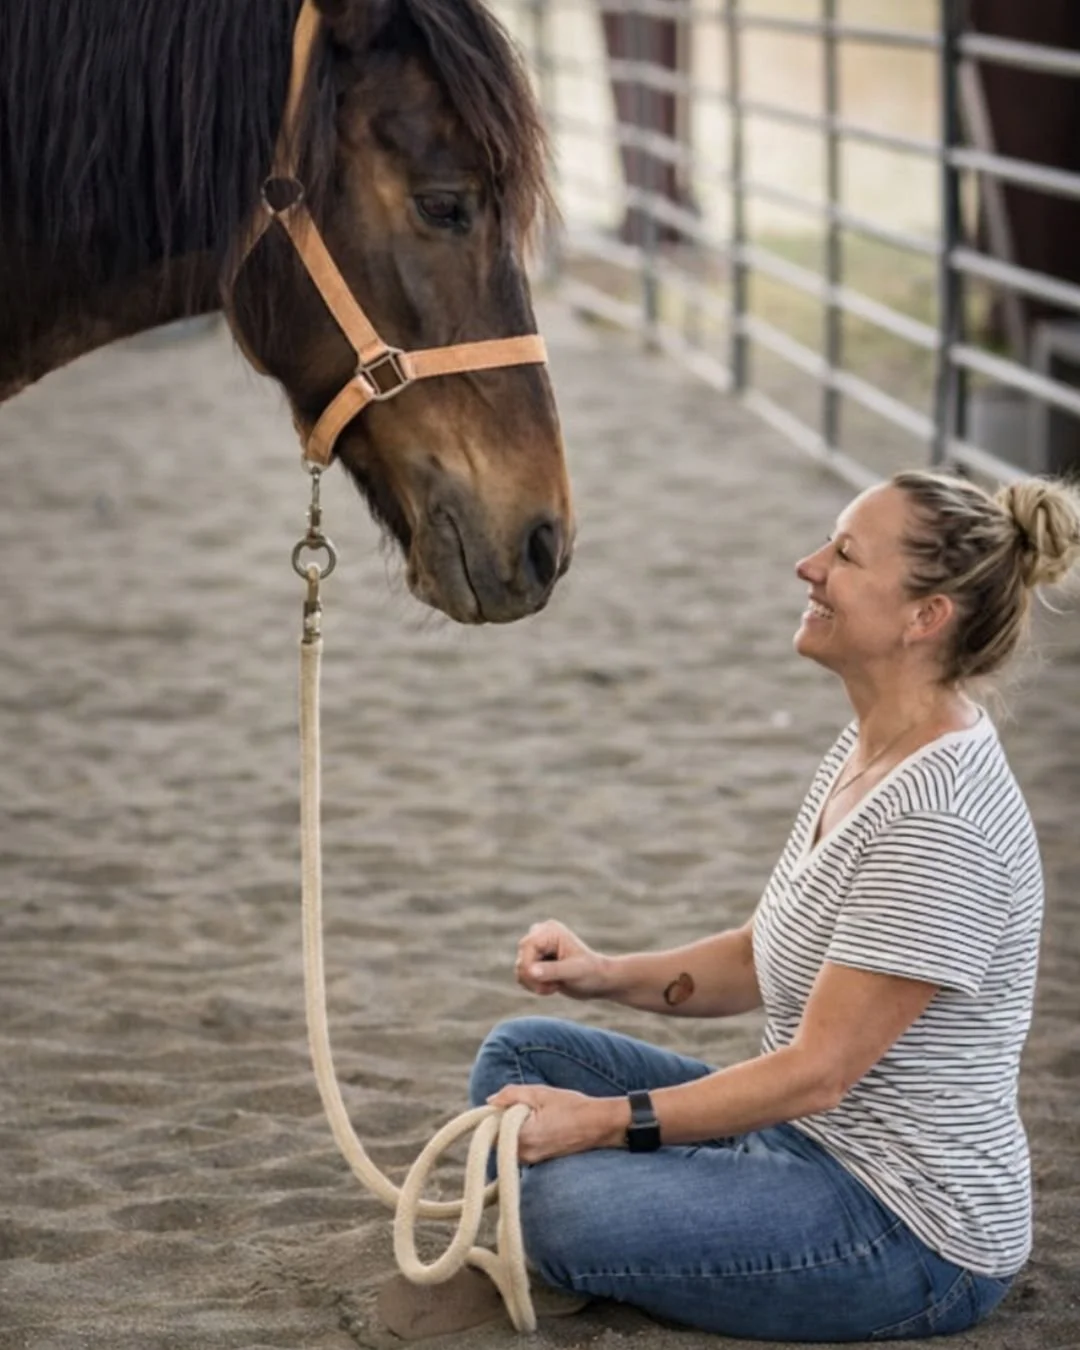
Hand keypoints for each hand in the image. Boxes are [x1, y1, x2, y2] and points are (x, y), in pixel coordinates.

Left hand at [487, 1084, 624, 1162]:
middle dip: (504, 1121)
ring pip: (509, 1142)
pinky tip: (540, 1122)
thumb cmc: (571, 1107)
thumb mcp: (540, 1093)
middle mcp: (524, 1154)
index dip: (494, 1114)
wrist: (599, 1125)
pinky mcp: (539, 1160)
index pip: (492, 1129)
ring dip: (514, 1128)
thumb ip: (511, 1095)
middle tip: (521, 1106)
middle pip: (498, 1138)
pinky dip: (524, 1134)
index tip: (502, 1103)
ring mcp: (532, 1160)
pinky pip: (521, 1147)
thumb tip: (490, 1101)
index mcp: (522, 1137)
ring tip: (534, 1113)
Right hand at [514, 919, 610, 999]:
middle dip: (533, 978)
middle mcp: (540, 935)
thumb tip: (530, 971)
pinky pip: (522, 976)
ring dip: (534, 984)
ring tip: (555, 985)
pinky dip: (534, 985)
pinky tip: (552, 986)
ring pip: (520, 969)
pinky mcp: (535, 961)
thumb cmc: (591, 973)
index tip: (542, 984)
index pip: (526, 946)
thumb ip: (552, 970)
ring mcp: (537, 948)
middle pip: (521, 959)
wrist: (598, 981)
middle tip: (553, 987)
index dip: (528, 967)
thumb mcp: (573, 972)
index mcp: (550, 931)